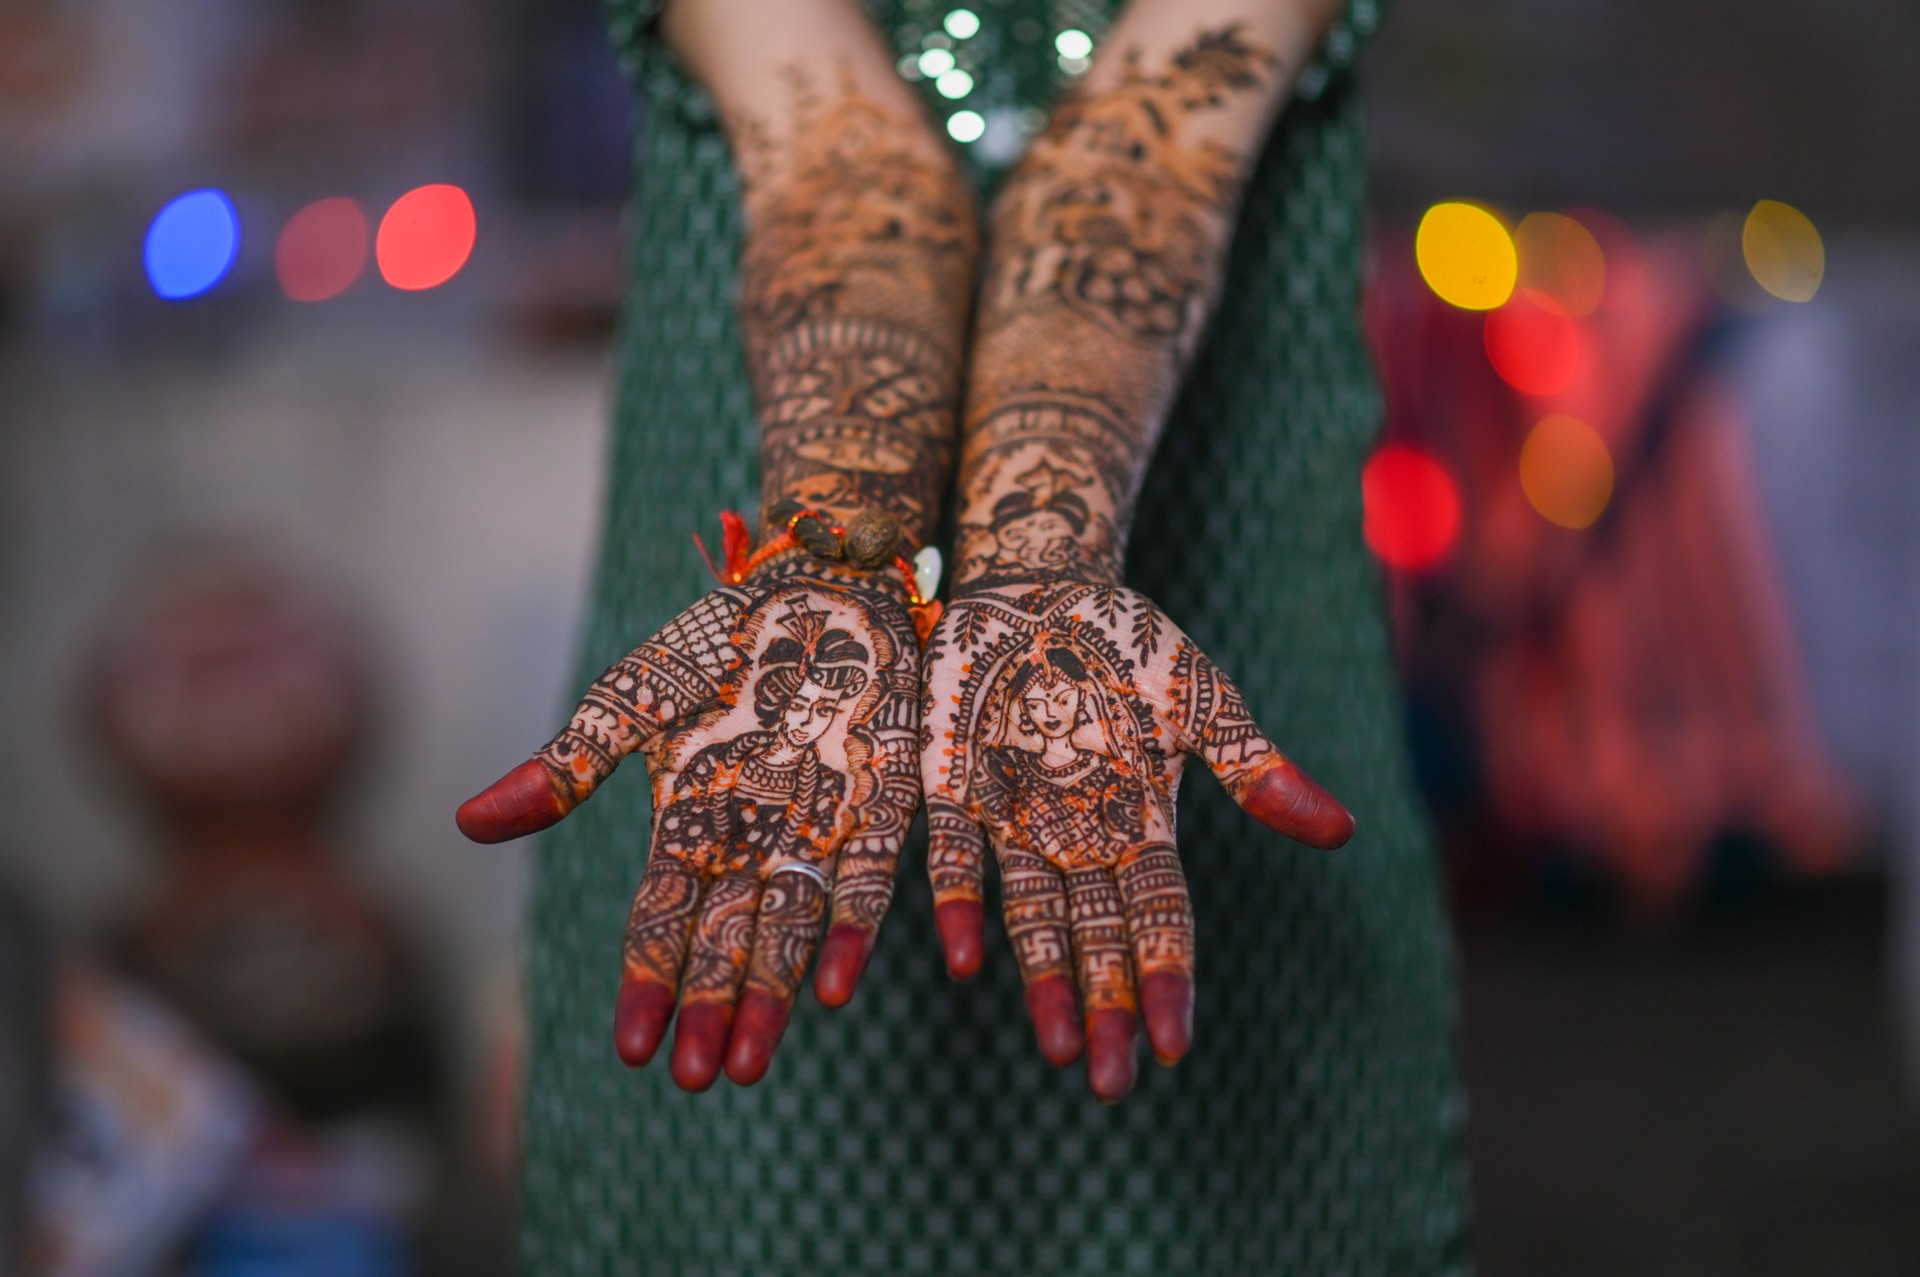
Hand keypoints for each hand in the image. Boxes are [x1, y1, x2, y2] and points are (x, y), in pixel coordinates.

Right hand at [458, 558, 919, 1090]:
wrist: (814, 582)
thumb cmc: (714, 644)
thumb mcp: (631, 701)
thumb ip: (567, 767)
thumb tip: (469, 824)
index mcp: (687, 829)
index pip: (659, 926)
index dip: (647, 987)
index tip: (634, 1049)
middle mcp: (751, 845)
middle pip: (726, 944)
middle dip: (713, 1013)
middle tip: (701, 1080)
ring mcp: (816, 830)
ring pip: (790, 930)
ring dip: (772, 998)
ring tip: (753, 1062)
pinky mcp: (880, 805)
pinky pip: (867, 880)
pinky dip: (851, 932)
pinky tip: (840, 983)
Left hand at [919, 576, 1353, 1100]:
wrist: (1039, 585)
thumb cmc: (1126, 642)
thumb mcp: (1199, 698)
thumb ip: (1253, 765)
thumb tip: (1341, 831)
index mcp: (1139, 823)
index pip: (1159, 918)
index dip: (1166, 979)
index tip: (1173, 1045)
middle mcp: (1076, 838)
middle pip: (1096, 939)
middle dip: (1107, 1008)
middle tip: (1110, 1084)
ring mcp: (1013, 819)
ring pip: (1030, 919)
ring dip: (1043, 983)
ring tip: (1059, 1048)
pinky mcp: (952, 786)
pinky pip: (950, 856)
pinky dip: (959, 904)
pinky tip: (964, 958)